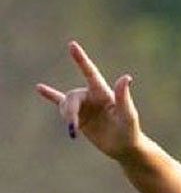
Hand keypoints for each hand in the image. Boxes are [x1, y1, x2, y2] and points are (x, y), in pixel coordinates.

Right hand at [36, 41, 142, 160]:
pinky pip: (61, 103)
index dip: (81, 60)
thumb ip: (124, 97)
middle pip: (72, 97)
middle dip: (70, 110)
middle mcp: (92, 96)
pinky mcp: (79, 116)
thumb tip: (126, 77)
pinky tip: (39, 88)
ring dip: (66, 116)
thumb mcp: (128, 115)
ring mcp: (85, 106)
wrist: (124, 147)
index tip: (72, 45)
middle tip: (72, 126)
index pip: (90, 73)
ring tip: (72, 129)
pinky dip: (51, 96)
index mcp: (104, 93)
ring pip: (66, 104)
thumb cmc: (130, 131)